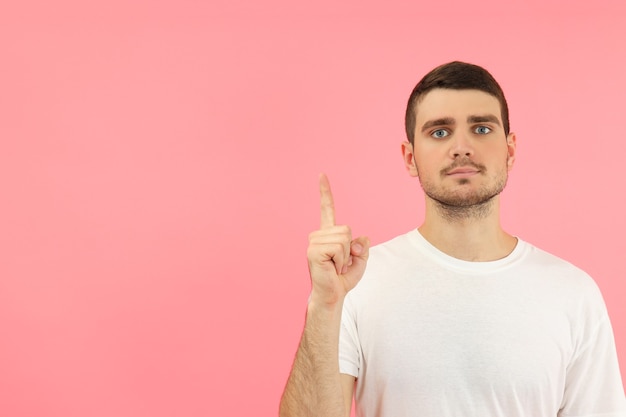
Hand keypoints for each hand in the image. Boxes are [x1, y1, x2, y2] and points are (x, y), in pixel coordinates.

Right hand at [307, 174, 369, 306]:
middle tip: (340, 263)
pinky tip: (331, 267)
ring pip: (344, 239)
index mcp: (327, 234)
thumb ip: (363, 247)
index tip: (322, 175)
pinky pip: (339, 247)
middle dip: (350, 249)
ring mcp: (314, 242)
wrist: (332, 295)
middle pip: (347, 229)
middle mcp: (318, 235)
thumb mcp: (360, 260)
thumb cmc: (343, 279)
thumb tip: (361, 239)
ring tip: (335, 266)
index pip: (327, 209)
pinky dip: (341, 259)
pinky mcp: (313, 251)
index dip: (325, 192)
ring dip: (345, 256)